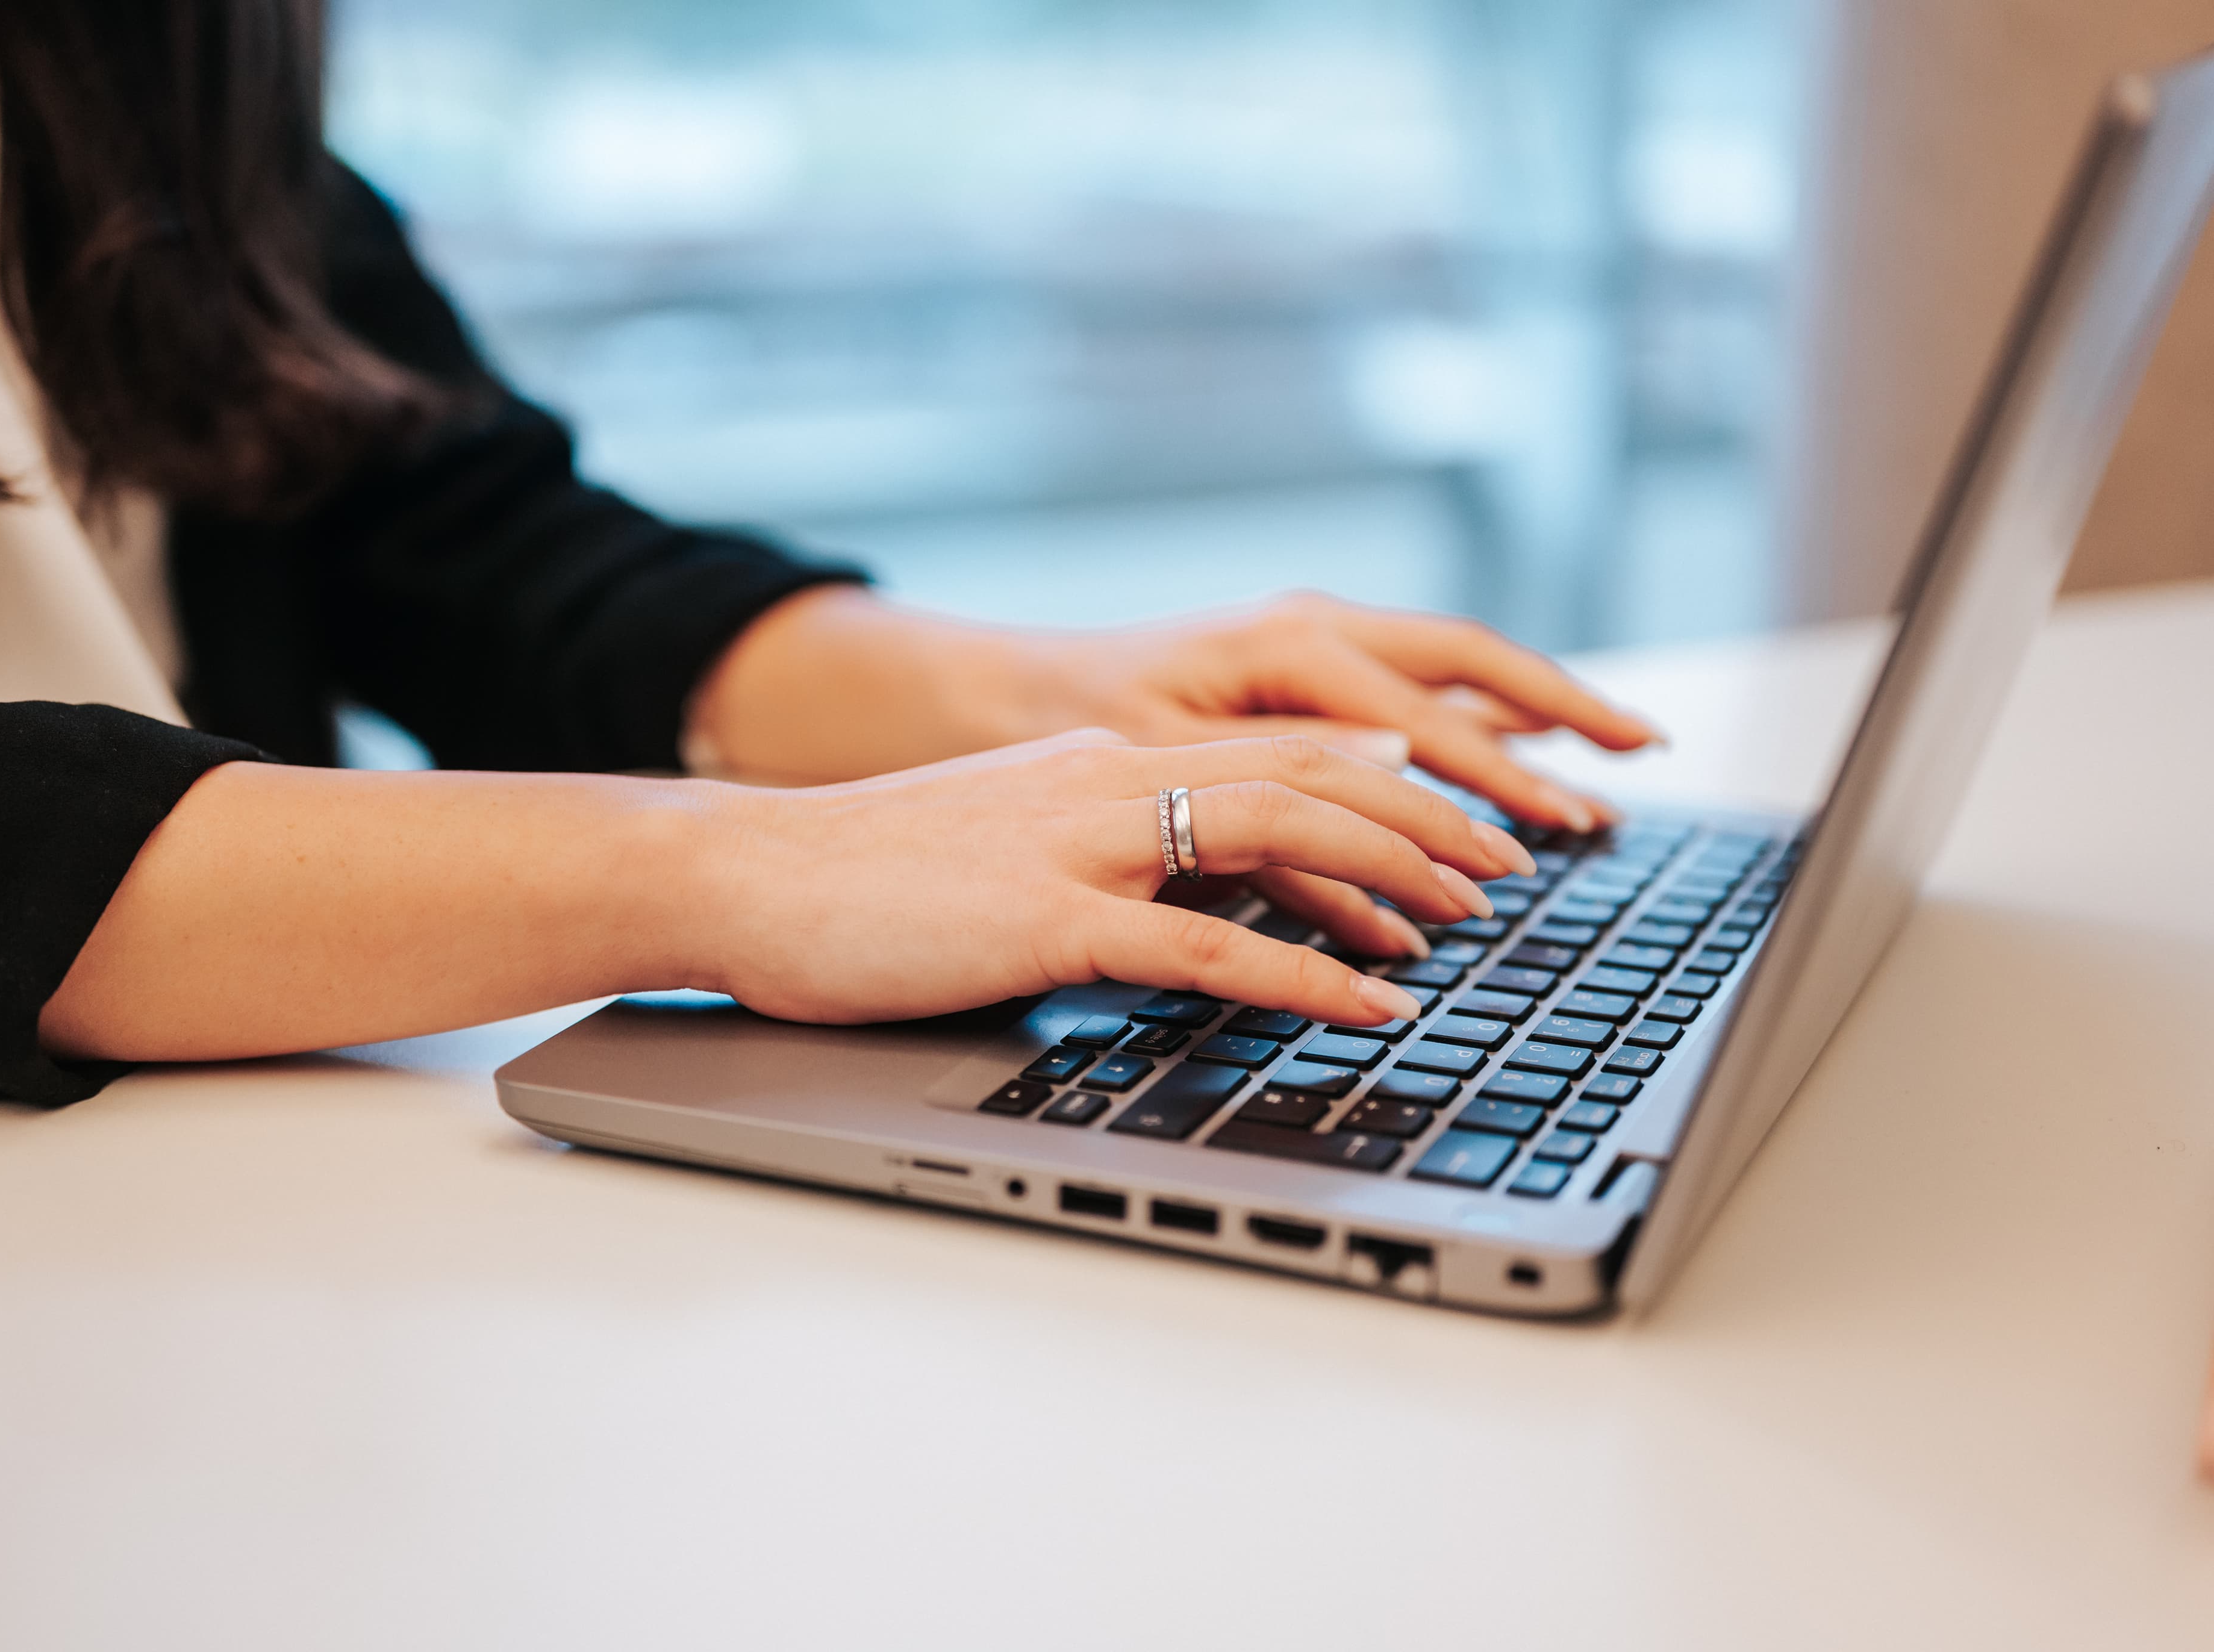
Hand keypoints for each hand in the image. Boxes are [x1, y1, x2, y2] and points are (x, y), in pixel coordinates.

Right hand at [686, 585, 1655, 955]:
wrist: (747, 874)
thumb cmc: (867, 876)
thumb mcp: (1009, 843)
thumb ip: (1107, 854)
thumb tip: (1197, 894)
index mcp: (1104, 761)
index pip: (1281, 751)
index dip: (1390, 785)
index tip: (1457, 831)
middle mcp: (1108, 781)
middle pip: (1308, 774)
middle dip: (1426, 819)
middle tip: (1509, 866)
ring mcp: (1080, 845)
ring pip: (1276, 831)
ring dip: (1389, 875)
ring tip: (1466, 922)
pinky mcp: (1045, 920)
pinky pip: (1204, 946)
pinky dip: (1303, 974)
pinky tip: (1367, 1002)